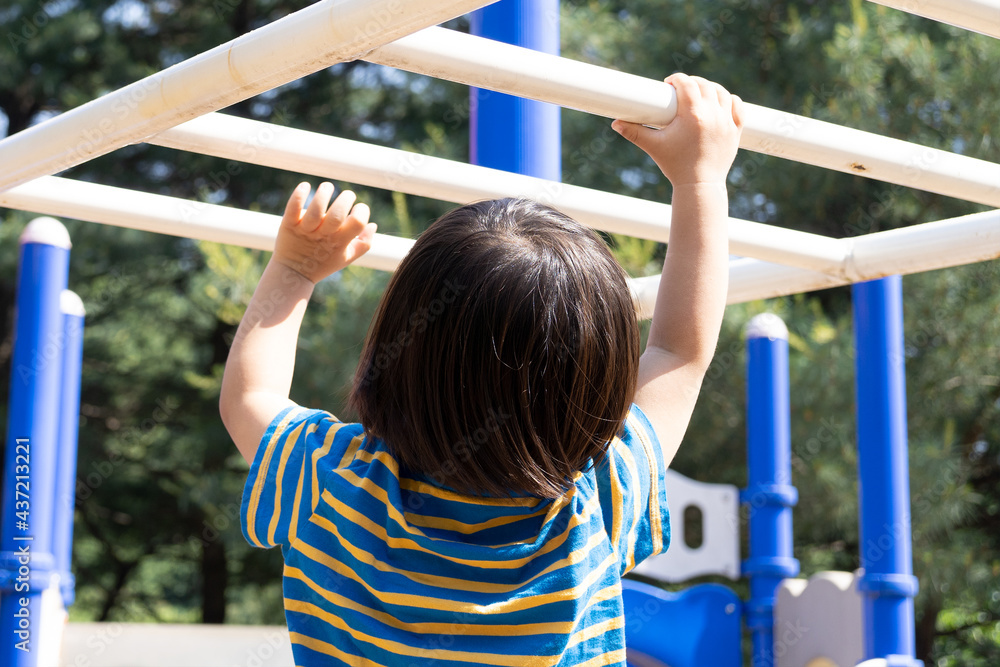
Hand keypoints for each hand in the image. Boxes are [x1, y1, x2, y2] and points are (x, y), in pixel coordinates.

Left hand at [273, 182, 375, 282]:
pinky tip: (305, 186)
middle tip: (348, 195)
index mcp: (340, 242)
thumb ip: (363, 243)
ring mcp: (306, 230)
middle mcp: (324, 235)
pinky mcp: (289, 224)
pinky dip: (299, 195)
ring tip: (328, 187)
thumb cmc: (323, 262)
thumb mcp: (346, 257)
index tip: (358, 208)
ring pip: (316, 210)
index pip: (357, 223)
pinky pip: (293, 208)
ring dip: (323, 194)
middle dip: (345, 199)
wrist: (293, 273)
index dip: (362, 211)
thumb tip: (372, 224)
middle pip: (337, 215)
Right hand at [612, 73, 743, 185]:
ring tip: (699, 93)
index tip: (669, 84)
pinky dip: (729, 100)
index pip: (687, 83)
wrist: (699, 186)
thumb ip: (634, 133)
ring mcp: (726, 122)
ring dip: (710, 88)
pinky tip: (720, 102)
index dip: (677, 79)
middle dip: (692, 82)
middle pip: (704, 84)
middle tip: (681, 90)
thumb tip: (615, 123)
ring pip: (722, 93)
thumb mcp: (653, 147)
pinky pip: (737, 107)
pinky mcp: (735, 131)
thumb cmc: (675, 166)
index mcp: (693, 114)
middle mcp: (713, 114)